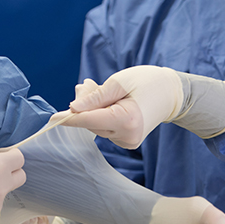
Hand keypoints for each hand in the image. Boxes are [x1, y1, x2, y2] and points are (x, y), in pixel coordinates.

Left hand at [64, 66, 185, 148]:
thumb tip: (73, 109)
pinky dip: (102, 115)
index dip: (69, 118)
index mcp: (126, 120)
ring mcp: (128, 141)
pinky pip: (105, 128)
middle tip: (87, 84)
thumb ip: (95, 97)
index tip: (52, 118)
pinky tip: (109, 102)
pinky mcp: (127, 141)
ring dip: (93, 108)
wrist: (172, 93)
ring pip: (97, 126)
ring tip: (100, 88)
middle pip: (91, 123)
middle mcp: (127, 136)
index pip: (89, 121)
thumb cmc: (147, 82)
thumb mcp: (119, 82)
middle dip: (84, 105)